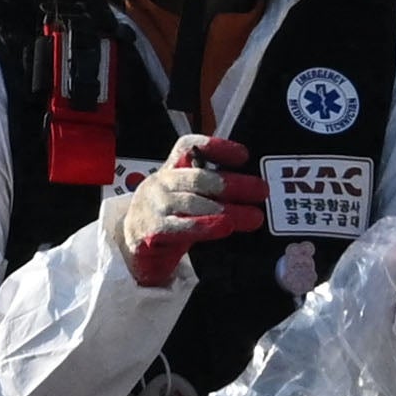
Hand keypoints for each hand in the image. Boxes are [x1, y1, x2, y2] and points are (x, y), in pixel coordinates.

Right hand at [99, 138, 260, 283]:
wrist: (133, 249)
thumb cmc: (168, 220)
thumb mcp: (186, 199)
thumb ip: (210, 192)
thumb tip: (251, 190)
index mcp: (170, 170)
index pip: (188, 148)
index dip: (215, 147)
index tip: (243, 156)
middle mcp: (160, 183)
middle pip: (199, 178)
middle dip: (234, 184)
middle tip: (261, 191)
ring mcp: (153, 207)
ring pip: (193, 203)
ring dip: (227, 210)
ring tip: (252, 216)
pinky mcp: (150, 231)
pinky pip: (180, 227)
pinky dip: (205, 226)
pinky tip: (225, 228)